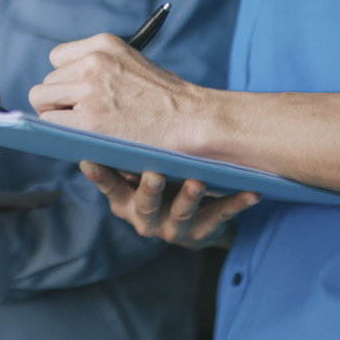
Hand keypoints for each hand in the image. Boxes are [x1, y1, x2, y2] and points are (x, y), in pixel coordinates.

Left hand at [28, 33, 203, 148]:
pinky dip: (60, 133)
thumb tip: (64, 84)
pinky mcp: (88, 119)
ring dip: (57, 115)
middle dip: (58, 100)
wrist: (193, 120)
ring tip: (84, 127)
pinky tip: (82, 137)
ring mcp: (90, 90)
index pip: (57, 58)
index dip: (65, 80)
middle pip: (46, 81)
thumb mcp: (131, 64)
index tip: (77, 95)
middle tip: (80, 116)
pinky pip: (50, 123)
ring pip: (41, 99)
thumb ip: (99, 66)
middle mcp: (93, 61)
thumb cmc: (167, 99)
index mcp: (104, 43)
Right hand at [81, 163, 258, 248]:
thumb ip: (122, 155)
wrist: (193, 223)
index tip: (90, 162)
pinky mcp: (205, 229)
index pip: (109, 188)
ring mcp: (176, 226)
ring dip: (190, 197)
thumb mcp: (134, 176)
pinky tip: (250, 193)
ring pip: (181, 213)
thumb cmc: (158, 185)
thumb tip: (98, 109)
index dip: (99, 177)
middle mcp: (146, 218)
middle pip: (145, 205)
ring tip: (198, 181)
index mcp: (125, 202)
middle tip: (153, 175)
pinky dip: (236, 204)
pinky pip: (222, 216)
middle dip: (149, 191)